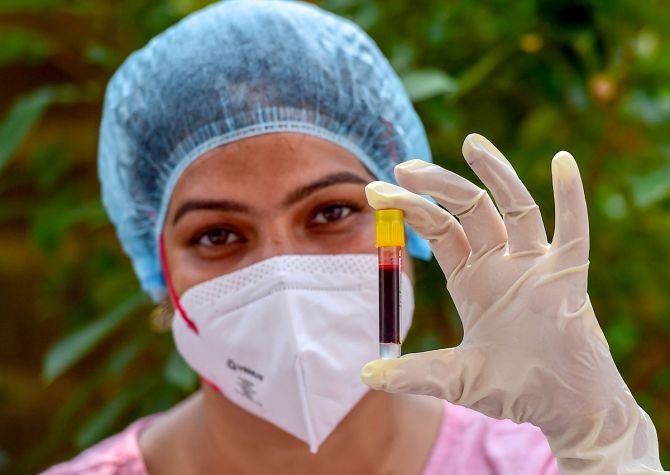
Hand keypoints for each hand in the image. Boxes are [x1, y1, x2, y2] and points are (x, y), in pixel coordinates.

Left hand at [362, 134, 663, 473]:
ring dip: (496, 174)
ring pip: (515, 207)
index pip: (438, 229)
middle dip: (438, 186)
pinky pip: (572, 229)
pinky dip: (570, 196)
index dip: (409, 209)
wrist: (564, 409)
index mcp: (472, 278)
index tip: (375, 191)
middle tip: (404, 168)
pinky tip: (562, 162)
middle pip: (469, 209)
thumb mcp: (456, 378)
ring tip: (471, 142)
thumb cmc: (514, 390)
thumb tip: (366, 374)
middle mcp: (501, 263)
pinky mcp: (569, 275)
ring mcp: (536, 265)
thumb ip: (414, 373)